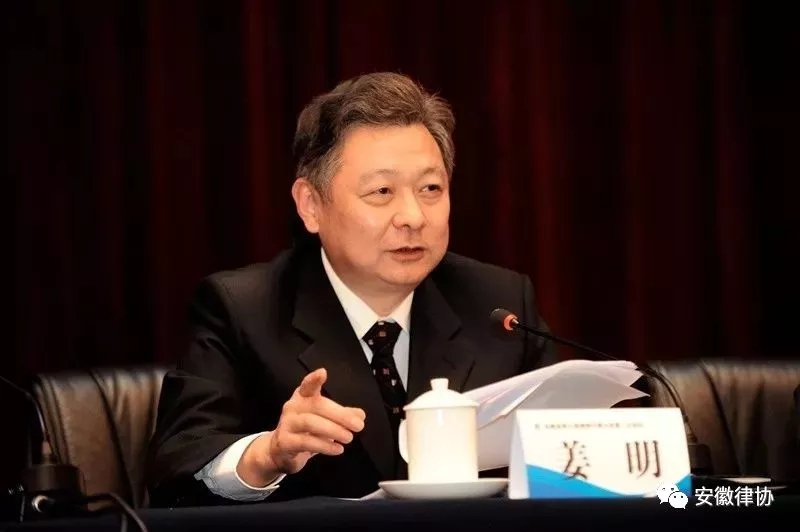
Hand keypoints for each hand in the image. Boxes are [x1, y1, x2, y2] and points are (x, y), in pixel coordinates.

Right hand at [239, 368, 365, 483]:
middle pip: (316, 405)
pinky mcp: (285, 442)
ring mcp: (287, 424)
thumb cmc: (305, 430)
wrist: (280, 451)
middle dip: (340, 415)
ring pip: (310, 423)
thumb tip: (360, 415)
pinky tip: (338, 449)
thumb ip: (342, 416)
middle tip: (358, 425)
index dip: (314, 379)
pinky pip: (306, 442)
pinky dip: (324, 446)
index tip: (323, 373)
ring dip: (333, 430)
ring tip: (349, 438)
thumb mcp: (325, 420)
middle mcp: (293, 407)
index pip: (307, 385)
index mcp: (303, 397)